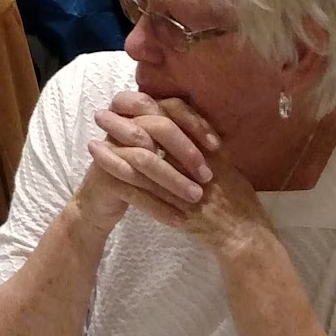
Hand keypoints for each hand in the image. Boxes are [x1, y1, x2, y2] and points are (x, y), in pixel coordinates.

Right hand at [80, 88, 216, 229]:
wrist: (99, 205)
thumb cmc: (140, 176)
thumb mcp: (159, 154)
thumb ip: (181, 142)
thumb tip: (221, 143)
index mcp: (138, 113)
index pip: (169, 106)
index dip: (194, 123)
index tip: (217, 146)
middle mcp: (121, 124)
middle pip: (157, 127)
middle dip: (186, 151)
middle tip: (207, 176)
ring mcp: (110, 149)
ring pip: (146, 160)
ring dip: (175, 180)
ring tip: (196, 198)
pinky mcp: (104, 176)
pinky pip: (135, 190)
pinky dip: (159, 207)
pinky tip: (179, 220)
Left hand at [86, 90, 269, 255]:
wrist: (243, 235)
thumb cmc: (237, 200)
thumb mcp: (224, 164)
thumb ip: (203, 145)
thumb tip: (185, 125)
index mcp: (203, 146)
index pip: (171, 115)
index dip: (145, 106)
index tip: (122, 101)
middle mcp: (192, 162)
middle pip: (151, 135)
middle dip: (123, 124)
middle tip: (100, 115)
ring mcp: (182, 186)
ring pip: (141, 164)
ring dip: (114, 154)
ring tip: (92, 145)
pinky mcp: (174, 209)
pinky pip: (143, 194)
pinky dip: (123, 182)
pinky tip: (105, 178)